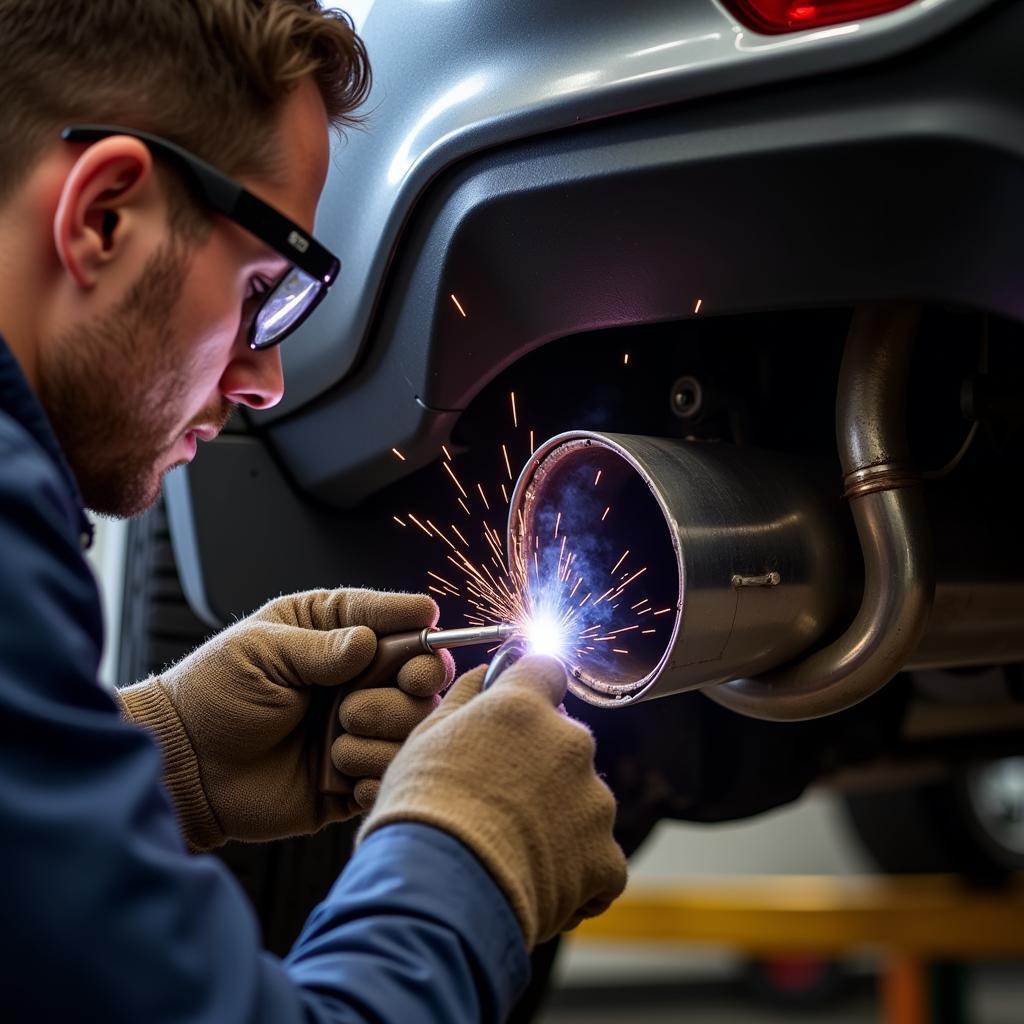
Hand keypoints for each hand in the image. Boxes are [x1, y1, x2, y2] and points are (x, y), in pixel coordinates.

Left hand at [116, 588, 451, 849]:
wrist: (184, 768)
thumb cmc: (211, 695)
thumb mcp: (260, 653)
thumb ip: (319, 648)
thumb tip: (370, 643)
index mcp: (329, 633)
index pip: (389, 617)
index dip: (413, 618)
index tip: (428, 620)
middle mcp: (352, 679)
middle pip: (421, 670)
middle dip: (419, 675)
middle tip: (408, 682)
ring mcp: (357, 728)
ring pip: (414, 723)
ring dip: (385, 727)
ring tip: (339, 736)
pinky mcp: (352, 777)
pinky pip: (390, 775)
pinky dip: (376, 772)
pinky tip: (343, 771)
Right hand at [358, 655, 627, 948]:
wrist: (436, 895)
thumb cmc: (420, 812)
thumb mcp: (425, 738)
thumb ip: (464, 699)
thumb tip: (483, 676)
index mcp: (524, 706)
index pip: (547, 669)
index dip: (532, 689)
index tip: (518, 709)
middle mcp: (569, 743)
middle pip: (565, 742)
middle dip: (540, 766)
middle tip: (496, 802)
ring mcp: (594, 802)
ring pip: (582, 801)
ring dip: (556, 820)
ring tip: (508, 852)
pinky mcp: (606, 859)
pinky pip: (598, 860)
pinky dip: (574, 873)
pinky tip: (534, 885)